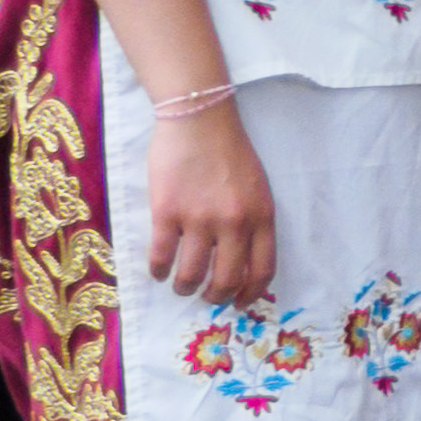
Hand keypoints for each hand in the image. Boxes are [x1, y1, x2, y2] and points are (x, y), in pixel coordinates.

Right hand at [144, 103, 278, 306]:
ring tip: (179, 286)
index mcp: (262, 217)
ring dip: (184, 287)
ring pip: (191, 273)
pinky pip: (161, 255)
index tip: (239, 302)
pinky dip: (158, 270)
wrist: (199, 119)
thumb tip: (242, 257)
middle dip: (215, 296)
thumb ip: (254, 221)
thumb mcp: (258, 187)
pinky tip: (157, 271)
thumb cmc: (229, 151)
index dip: (250, 293)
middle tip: (205, 297)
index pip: (262, 269)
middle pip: (227, 278)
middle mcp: (234, 223)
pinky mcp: (167, 212)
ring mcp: (200, 219)